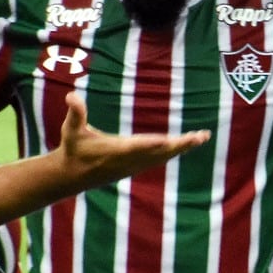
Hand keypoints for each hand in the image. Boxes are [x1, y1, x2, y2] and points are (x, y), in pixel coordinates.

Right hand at [56, 91, 209, 190]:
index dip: (151, 144)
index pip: (136, 147)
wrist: (72, 176)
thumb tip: (71, 95)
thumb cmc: (73, 149)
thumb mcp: (71, 130)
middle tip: (201, 137)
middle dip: (180, 145)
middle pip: (159, 152)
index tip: (168, 140)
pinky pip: (160, 158)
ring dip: (183, 147)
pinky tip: (187, 145)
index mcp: (115, 151)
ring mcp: (134, 165)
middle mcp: (129, 160)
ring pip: (163, 156)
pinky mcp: (136, 167)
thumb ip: (75, 113)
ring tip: (202, 137)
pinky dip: (175, 151)